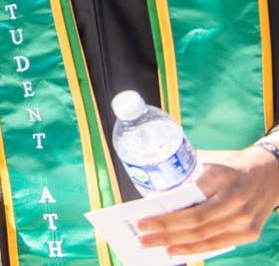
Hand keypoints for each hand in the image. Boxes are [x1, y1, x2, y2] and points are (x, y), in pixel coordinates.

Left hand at [137, 146, 278, 255]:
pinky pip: (218, 244)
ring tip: (153, 244)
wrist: (271, 174)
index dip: (166, 214)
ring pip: (205, 236)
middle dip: (165, 231)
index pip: (190, 199)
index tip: (143, 219)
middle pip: (195, 222)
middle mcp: (234, 199)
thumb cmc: (230, 165)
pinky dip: (196, 249)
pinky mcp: (251, 232)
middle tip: (142, 235)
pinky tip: (176, 250)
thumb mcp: (208, 160)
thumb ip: (184, 172)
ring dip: (176, 243)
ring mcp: (244, 218)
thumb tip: (153, 188)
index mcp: (220, 176)